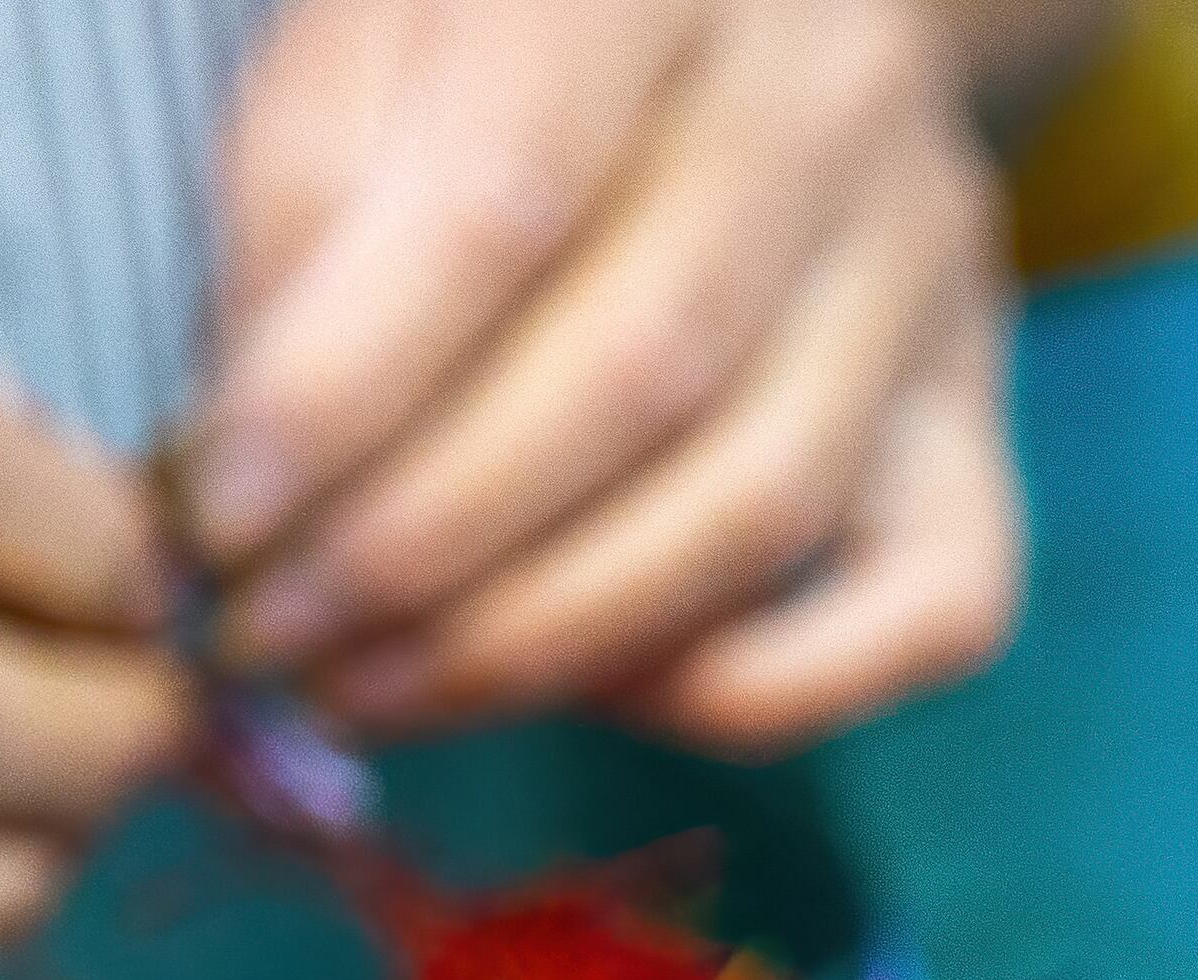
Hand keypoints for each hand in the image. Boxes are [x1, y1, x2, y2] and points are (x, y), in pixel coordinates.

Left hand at [192, 0, 1028, 759]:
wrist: (767, 14)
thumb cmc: (504, 36)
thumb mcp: (368, 29)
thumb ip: (307, 194)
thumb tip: (260, 454)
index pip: (504, 203)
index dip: (346, 387)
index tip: (218, 516)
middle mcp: (831, 103)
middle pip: (645, 373)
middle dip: (431, 543)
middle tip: (280, 636)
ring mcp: (931, 273)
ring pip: (766, 500)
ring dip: (553, 638)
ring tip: (382, 688)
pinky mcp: (980, 414)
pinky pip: (937, 609)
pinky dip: (772, 685)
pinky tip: (608, 693)